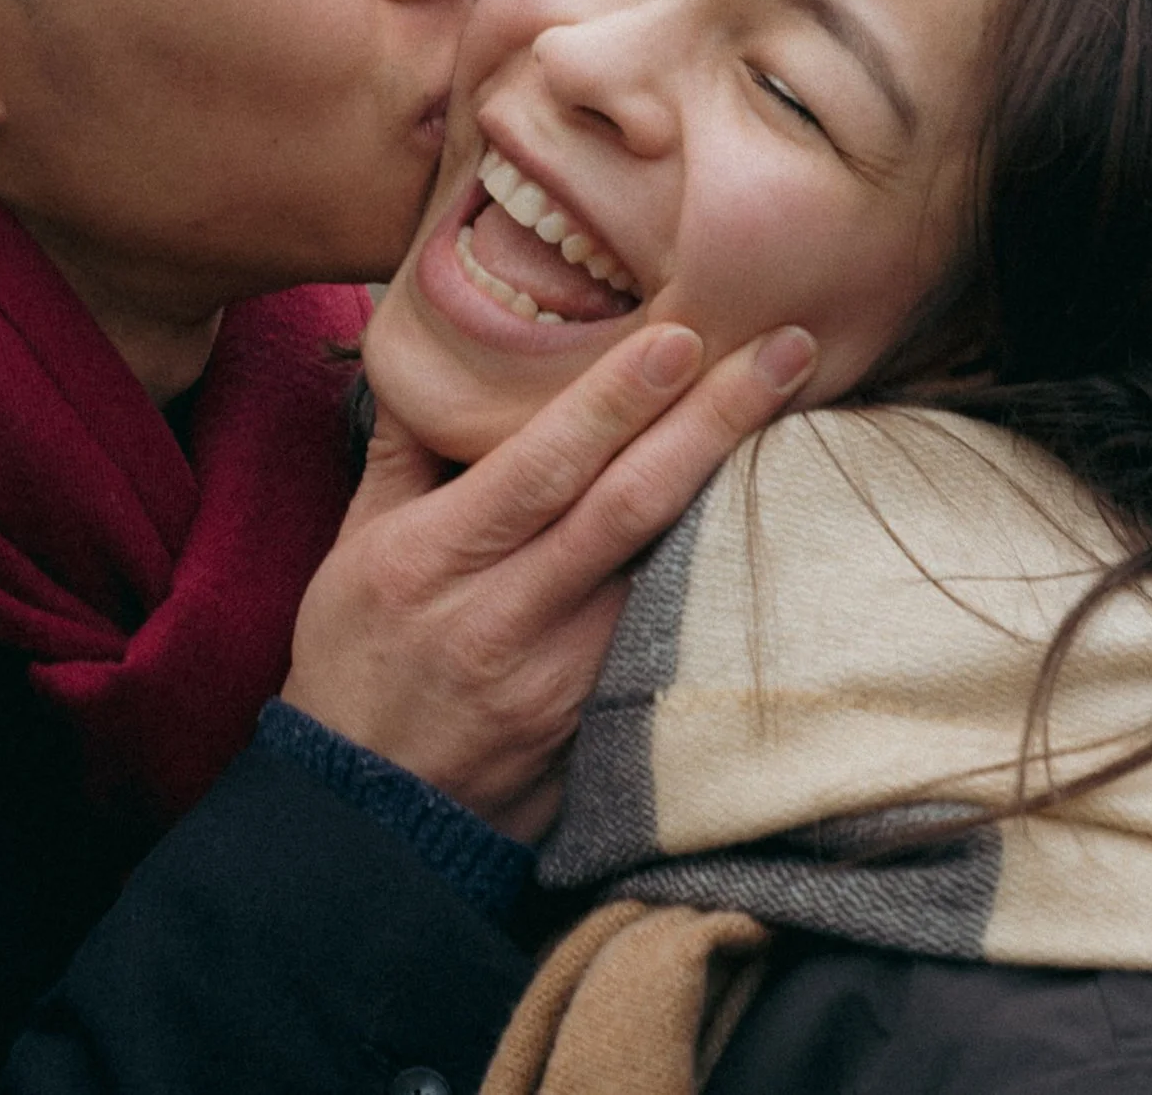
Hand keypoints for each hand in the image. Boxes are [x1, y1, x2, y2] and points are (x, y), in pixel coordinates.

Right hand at [280, 323, 816, 840]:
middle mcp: (501, 618)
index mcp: (432, 559)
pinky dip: (717, 571)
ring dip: (736, 492)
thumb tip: (436, 346)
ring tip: (798, 412)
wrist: (366, 814)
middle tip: (788, 349)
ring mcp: (560, 680)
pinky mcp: (598, 724)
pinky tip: (768, 518)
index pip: (540, 466)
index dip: (616, 399)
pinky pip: (669, 632)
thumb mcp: (354, 547)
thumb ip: (405, 450)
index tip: (682, 337)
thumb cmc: (356, 660)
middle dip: (714, 420)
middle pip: (628, 507)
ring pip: (667, 571)